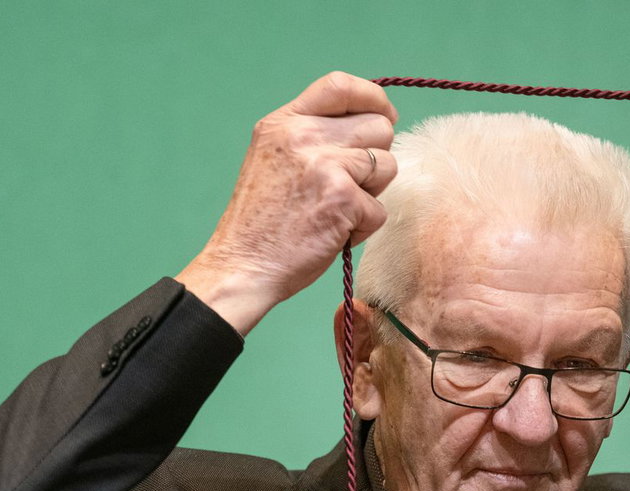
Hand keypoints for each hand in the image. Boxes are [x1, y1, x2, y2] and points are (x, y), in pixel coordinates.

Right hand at [177, 71, 397, 334]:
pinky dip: (364, 227)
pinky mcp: (343, 200)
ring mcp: (325, 166)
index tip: (384, 115)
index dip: (372, 98)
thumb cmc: (262, 221)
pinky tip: (335, 234)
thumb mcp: (274, 158)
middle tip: (350, 184)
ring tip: (338, 210)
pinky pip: (379, 208)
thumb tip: (371, 122)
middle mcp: (303, 136)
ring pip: (387, 165)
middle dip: (375, 157)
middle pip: (377, 126)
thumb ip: (311, 135)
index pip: (340, 86)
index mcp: (284, 122)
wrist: (242, 265)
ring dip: (372, 192)